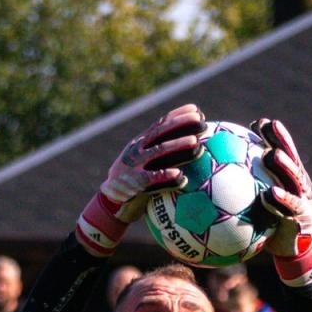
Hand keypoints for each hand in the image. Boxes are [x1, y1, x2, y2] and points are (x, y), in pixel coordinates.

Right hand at [76, 103, 205, 255]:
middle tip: (200, 120)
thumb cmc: (136, 184)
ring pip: (158, 151)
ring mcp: (135, 165)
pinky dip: (166, 176)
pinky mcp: (134, 183)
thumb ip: (162, 157)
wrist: (111, 203)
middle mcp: (137, 150)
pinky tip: (181, 177)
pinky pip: (152, 179)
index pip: (160, 124)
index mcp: (141, 143)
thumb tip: (193, 153)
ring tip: (195, 142)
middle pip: (161, 132)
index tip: (195, 109)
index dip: (177, 115)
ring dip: (177, 145)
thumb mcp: (145, 165)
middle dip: (180, 123)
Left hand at [250, 117, 311, 285]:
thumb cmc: (268, 227)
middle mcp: (300, 185)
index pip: (283, 151)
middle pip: (291, 158)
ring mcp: (305, 200)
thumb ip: (243, 192)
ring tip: (272, 155)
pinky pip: (290, 208)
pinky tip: (267, 195)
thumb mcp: (257, 207)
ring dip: (284, 165)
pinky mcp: (304, 218)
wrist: (291, 251)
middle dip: (282, 141)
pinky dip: (279, 200)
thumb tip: (211, 180)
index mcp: (290, 179)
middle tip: (269, 127)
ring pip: (295, 178)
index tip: (260, 122)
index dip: (274, 136)